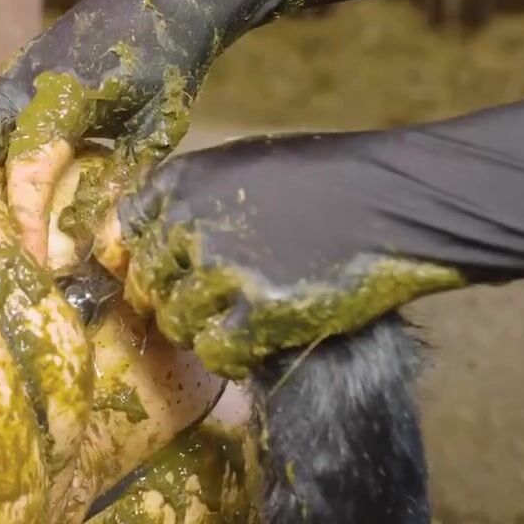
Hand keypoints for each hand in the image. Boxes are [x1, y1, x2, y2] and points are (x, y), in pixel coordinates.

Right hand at [0, 0, 225, 265]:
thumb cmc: (171, 62)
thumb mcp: (156, 130)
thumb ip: (120, 183)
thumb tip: (94, 243)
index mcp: (64, 93)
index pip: (27, 168)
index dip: (25, 220)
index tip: (31, 261)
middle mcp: (26, 80)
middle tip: (2, 239)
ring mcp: (17, 71)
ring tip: (8, 219)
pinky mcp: (20, 70)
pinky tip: (22, 183)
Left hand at [105, 132, 466, 378]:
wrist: (398, 200)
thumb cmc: (327, 181)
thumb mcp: (244, 167)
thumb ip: (192, 200)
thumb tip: (140, 244)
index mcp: (183, 181)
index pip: (125, 231)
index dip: (141, 259)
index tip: (165, 273)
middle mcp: (191, 223)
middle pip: (147, 282)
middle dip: (173, 298)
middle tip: (212, 305)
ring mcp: (223, 270)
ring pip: (177, 321)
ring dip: (203, 329)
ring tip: (244, 319)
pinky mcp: (259, 313)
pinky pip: (216, 353)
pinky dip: (234, 356)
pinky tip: (261, 341)